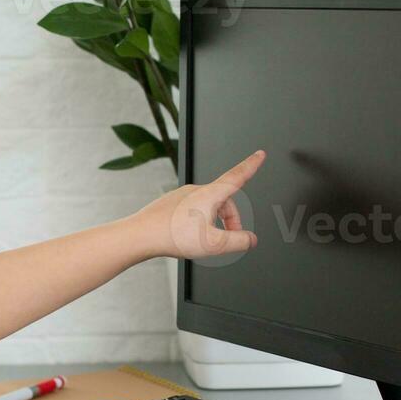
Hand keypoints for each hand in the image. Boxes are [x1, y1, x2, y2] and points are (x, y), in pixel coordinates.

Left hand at [129, 150, 265, 260]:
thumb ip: (238, 242)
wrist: (140, 235)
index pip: (237, 176)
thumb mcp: (214, 244)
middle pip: (225, 202)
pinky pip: (193, 210)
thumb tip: (251, 240)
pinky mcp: (171, 203)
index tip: (260, 155)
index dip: (251, 165)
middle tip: (231, 240)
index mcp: (210, 194)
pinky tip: (190, 237)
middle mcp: (196, 190)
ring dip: (215, 223)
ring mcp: (182, 195)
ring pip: (209, 207)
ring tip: (206, 242)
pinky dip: (199, 222)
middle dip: (232, 221)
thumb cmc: (172, 236)